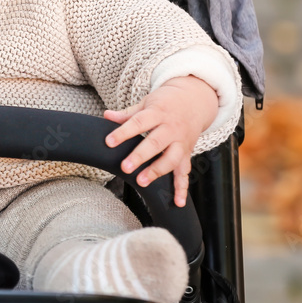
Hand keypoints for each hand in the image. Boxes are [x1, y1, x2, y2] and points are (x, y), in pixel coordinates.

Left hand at [102, 76, 217, 206]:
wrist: (194, 100)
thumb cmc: (166, 103)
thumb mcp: (146, 103)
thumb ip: (128, 113)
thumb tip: (107, 115)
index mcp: (158, 113)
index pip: (138, 122)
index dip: (123, 132)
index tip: (109, 142)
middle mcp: (171, 128)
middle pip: (155, 143)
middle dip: (140, 156)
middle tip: (125, 167)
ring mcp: (181, 142)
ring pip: (171, 159)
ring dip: (157, 171)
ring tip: (142, 182)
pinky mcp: (187, 153)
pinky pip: (185, 172)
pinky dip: (182, 188)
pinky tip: (178, 202)